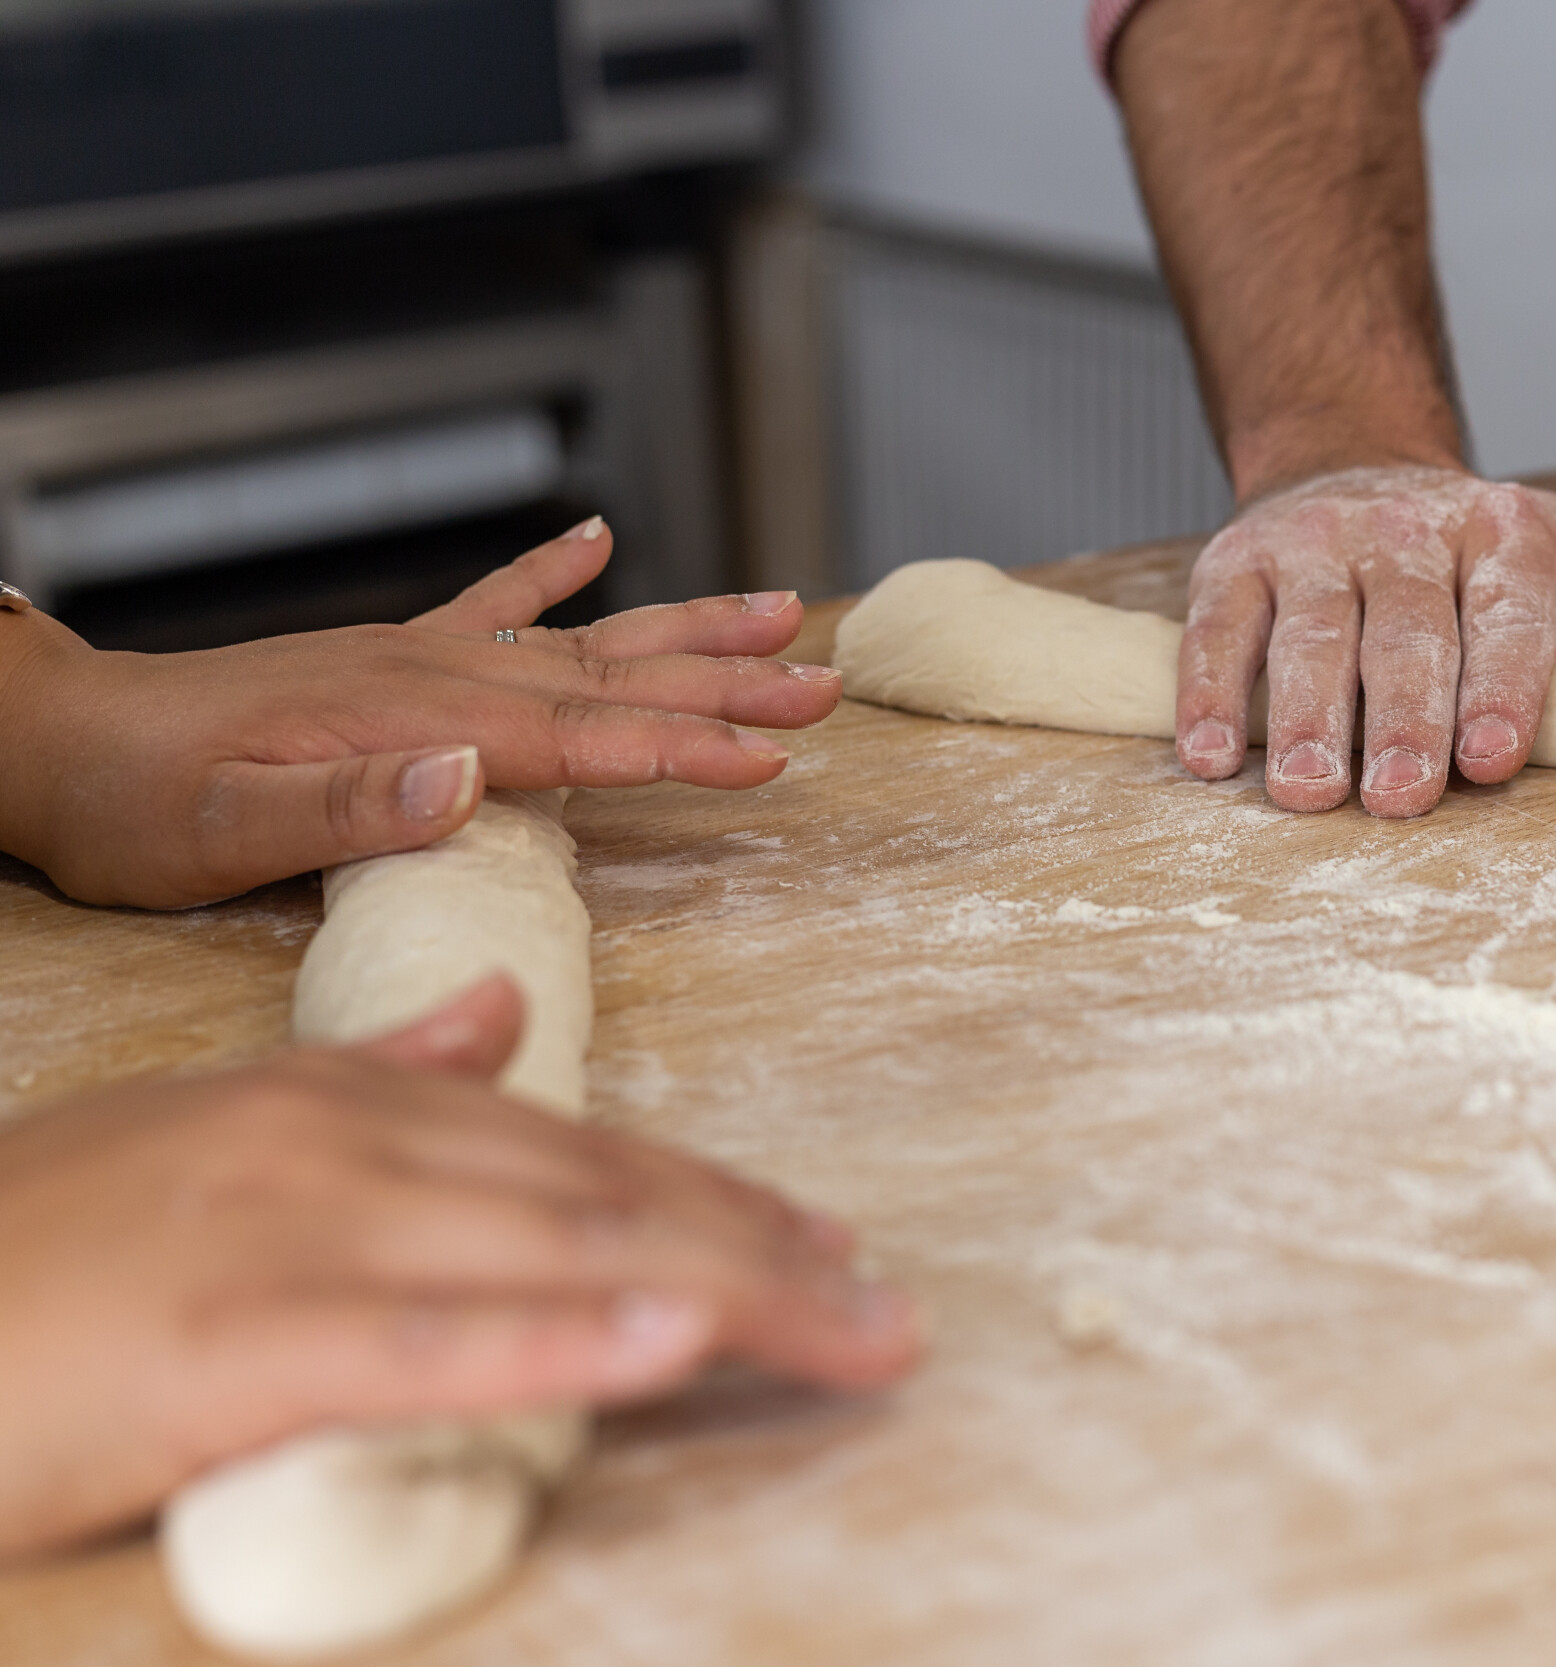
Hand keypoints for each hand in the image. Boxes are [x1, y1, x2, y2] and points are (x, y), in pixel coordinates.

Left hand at [0, 518, 840, 906]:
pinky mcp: (389, 660)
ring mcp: (417, 658)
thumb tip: (471, 777)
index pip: (581, 736)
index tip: (772, 758)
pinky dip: (551, 573)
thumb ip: (349, 804)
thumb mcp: (224, 831)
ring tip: (779, 613)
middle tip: (828, 682)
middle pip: (613, 675)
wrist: (55, 743)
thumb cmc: (136, 806)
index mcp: (415, 718)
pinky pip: (491, 604)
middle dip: (729, 681)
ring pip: (583, 641)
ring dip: (684, 631)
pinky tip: (599, 541)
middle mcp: (434, 673)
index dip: (684, 747)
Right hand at [0, 976, 919, 1562]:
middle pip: (603, 1194)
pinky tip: (676, 1340)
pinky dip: (567, 1338)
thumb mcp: (217, 1130)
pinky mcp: (232, 1340)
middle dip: (762, 1254)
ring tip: (851, 1331)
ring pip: (559, 1252)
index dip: (715, 1195)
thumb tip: (495, 1020)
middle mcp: (344, 1143)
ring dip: (727, 1296)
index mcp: (347, 1099)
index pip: (578, 1146)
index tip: (824, 1244)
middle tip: (888, 1312)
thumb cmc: (36, 1250)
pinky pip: (434, 1338)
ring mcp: (292, 1230)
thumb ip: (373, 1074)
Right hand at [1177, 467, 1555, 815]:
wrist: (1351, 466)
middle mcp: (1406, 529)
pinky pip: (1217, 630)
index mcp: (1500, 532)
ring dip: (1307, 718)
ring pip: (1309, 633)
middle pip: (1407, 630)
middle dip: (1406, 717)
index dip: (1500, 684)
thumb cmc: (1471, 549)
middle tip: (1404, 795)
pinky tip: (1213, 760)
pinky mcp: (1234, 562)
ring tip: (1312, 790)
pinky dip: (1209, 695)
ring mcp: (1313, 543)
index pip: (1506, 610)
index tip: (1491, 758)